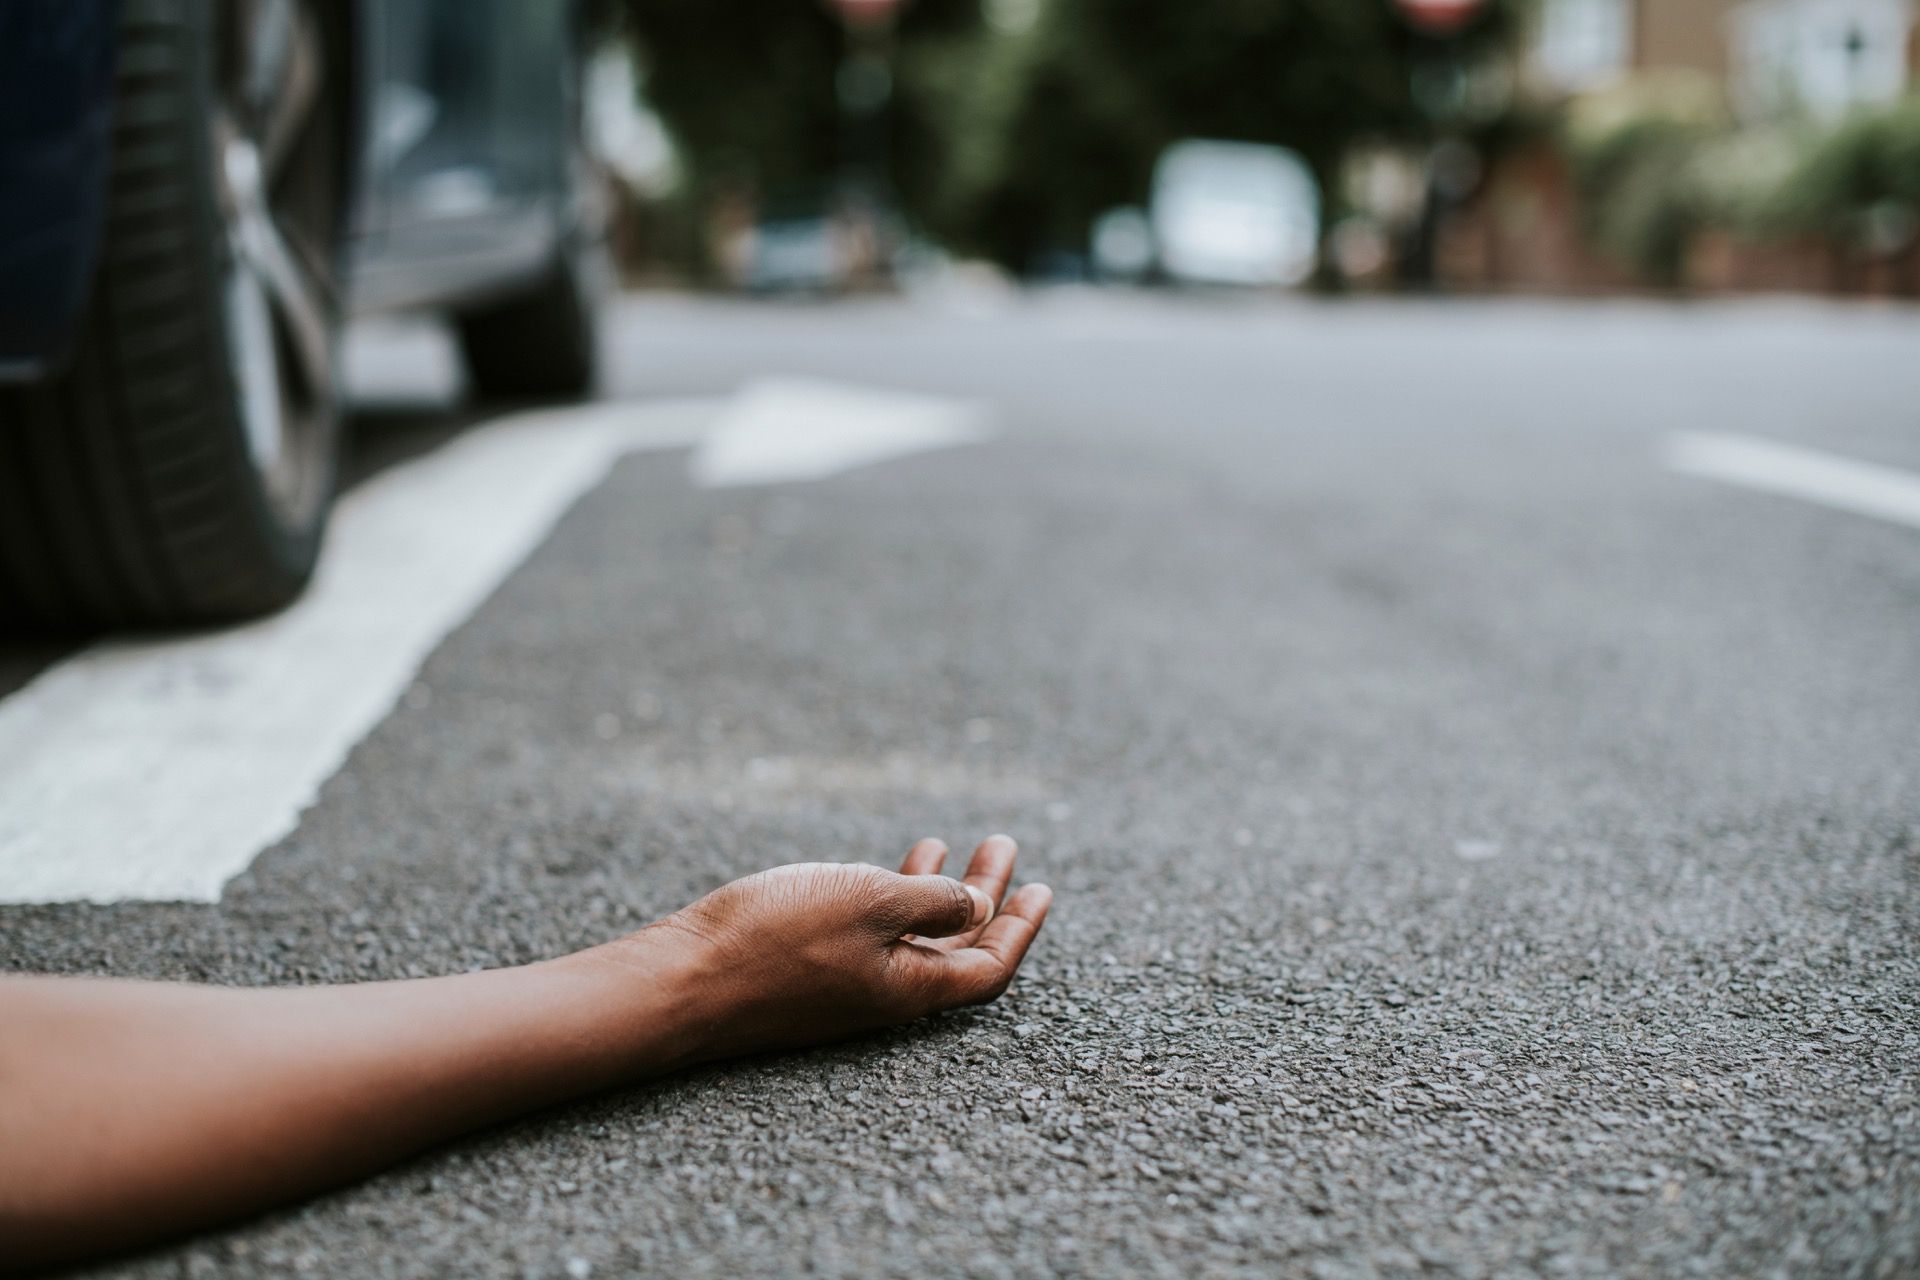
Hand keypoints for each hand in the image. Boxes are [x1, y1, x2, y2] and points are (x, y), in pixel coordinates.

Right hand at [635, 835, 1051, 1061]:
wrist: (682, 980)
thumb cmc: (775, 937)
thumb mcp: (870, 901)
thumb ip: (932, 902)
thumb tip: (978, 908)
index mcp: (911, 987)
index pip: (989, 965)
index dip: (1020, 928)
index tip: (1041, 888)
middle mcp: (884, 992)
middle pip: (956, 946)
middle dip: (985, 895)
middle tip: (1003, 848)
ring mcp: (844, 983)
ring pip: (911, 935)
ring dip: (936, 890)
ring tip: (949, 845)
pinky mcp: (806, 969)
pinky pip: (870, 933)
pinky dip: (889, 895)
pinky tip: (883, 866)